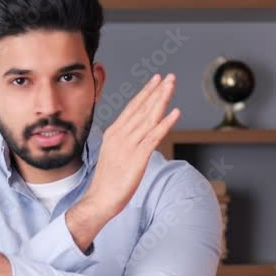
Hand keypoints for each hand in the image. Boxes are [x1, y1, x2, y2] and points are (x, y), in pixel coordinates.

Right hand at [82, 73, 179, 220]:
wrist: (100, 199)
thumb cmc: (108, 180)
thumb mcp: (114, 153)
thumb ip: (126, 141)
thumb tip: (138, 135)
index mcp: (114, 133)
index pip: (132, 107)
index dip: (146, 92)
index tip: (156, 80)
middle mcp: (121, 135)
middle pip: (142, 108)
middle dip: (157, 91)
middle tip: (170, 76)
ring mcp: (129, 145)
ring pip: (149, 118)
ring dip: (162, 100)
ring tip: (172, 86)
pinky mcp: (138, 158)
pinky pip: (154, 136)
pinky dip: (165, 123)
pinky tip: (176, 112)